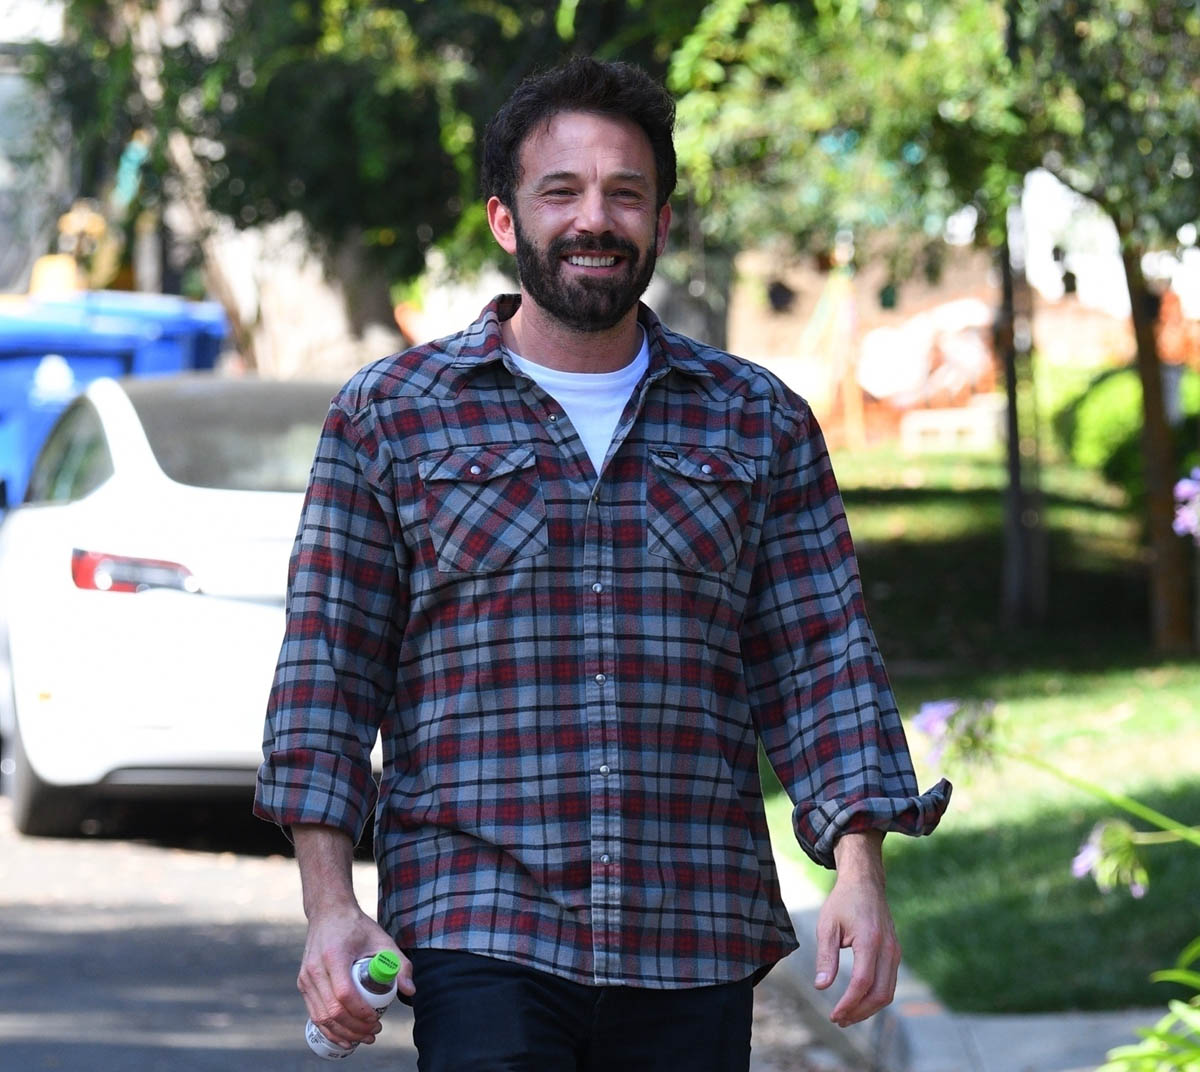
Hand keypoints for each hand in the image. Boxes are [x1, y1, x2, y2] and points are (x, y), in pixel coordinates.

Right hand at [299, 902, 412, 1049]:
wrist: (328, 913)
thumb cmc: (357, 927)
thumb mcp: (382, 939)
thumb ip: (399, 964)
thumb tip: (410, 991)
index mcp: (334, 955)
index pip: (345, 993)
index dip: (361, 1012)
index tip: (377, 1019)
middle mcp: (315, 969)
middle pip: (332, 1011)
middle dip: (355, 1028)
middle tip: (374, 1032)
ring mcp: (305, 978)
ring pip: (321, 1017)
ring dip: (342, 1033)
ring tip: (363, 1038)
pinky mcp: (303, 984)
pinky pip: (314, 1014)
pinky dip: (329, 1029)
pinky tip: (345, 1036)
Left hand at [812, 831, 900, 1027]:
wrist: (865, 883)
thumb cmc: (843, 901)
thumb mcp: (827, 924)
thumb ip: (826, 956)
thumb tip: (822, 986)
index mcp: (870, 940)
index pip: (862, 982)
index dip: (849, 1003)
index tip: (833, 1015)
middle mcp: (888, 949)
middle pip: (880, 994)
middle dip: (859, 1012)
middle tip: (838, 1020)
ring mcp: (895, 952)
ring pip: (887, 992)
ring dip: (868, 1009)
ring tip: (846, 1015)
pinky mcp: (895, 954)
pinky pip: (889, 983)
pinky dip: (875, 998)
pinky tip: (858, 1001)